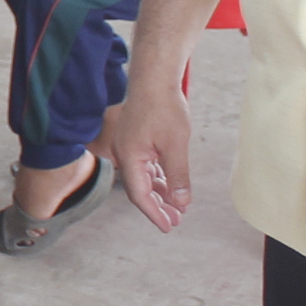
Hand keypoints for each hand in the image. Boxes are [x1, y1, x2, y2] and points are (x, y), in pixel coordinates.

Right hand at [96, 80, 193, 232]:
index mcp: (130, 158)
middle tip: (176, 222)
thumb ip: (177, 176)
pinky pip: (145, 167)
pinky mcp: (136, 141)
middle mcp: (124, 155)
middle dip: (158, 207)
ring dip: (159, 193)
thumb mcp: (176, 145)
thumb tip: (181, 202)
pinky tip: (170, 186)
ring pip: (143, 178)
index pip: (139, 195)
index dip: (154, 213)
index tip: (168, 227)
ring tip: (176, 208)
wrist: (154, 79)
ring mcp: (129, 148)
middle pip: (140, 189)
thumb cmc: (164, 108)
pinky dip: (158, 178)